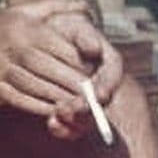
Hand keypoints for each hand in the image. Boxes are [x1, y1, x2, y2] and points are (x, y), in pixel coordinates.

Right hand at [0, 0, 99, 124]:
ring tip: (80, 105)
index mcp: (25, 28)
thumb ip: (54, 6)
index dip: (80, 63)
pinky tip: (54, 109)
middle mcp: (13, 47)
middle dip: (75, 85)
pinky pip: (21, 100)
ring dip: (61, 99)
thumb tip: (82, 5)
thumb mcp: (23, 10)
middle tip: (94, 95)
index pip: (61, 48)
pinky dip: (40, 107)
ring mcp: (0, 68)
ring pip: (39, 88)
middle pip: (52, 71)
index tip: (95, 73)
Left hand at [42, 10, 124, 141]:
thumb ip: (85, 37)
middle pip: (100, 102)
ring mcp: (86, 102)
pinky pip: (72, 128)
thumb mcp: (75, 28)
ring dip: (75, 120)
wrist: (44, 43)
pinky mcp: (71, 115)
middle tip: (72, 108)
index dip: (107, 86)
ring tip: (60, 113)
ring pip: (87, 118)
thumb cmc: (63, 32)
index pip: (113, 75)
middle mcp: (100, 86)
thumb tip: (94, 48)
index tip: (99, 94)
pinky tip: (52, 124)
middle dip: (87, 107)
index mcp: (107, 64)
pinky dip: (63, 128)